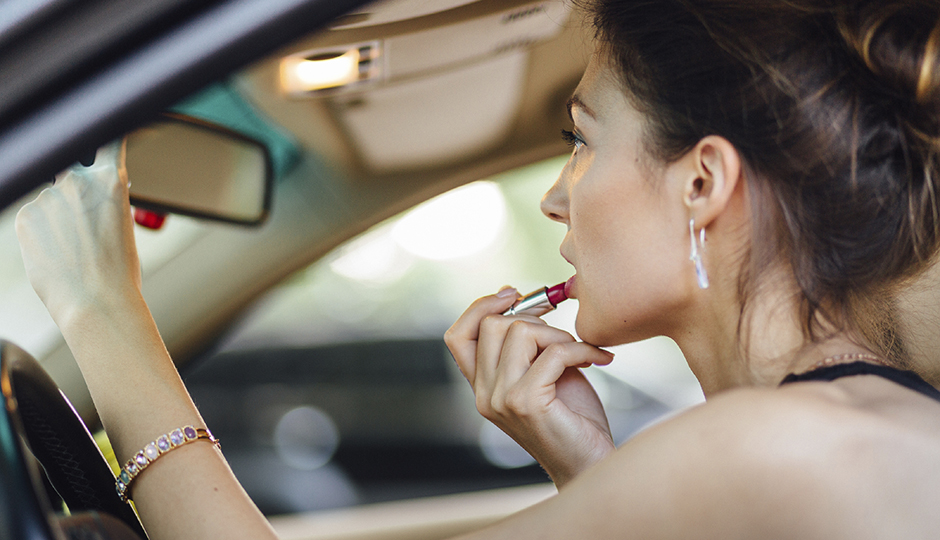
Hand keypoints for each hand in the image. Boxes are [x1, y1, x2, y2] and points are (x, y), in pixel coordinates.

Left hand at [15, 142, 141, 326]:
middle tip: (86, 229)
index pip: (108, 139)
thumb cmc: (117, 270)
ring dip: (60, 217)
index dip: (107, 131)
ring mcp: (48, 196)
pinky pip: (35, 216)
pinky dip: (43, 232)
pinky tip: (57, 253)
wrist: (95, 302)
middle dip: (77, 194)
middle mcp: (78, 181)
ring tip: (74, 250)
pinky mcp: (26, 215)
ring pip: (52, 198)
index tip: (103, 127)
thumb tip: (83, 196)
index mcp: (111, 180)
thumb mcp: (122, 224)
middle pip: (73, 174)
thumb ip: (102, 199)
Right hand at [445, 288, 615, 487]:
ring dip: (559, 335)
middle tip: (563, 335)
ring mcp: (501, 399)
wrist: (592, 464)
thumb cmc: (572, 419)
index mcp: (482, 387)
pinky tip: (599, 360)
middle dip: (534, 319)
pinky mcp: (526, 403)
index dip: (481, 307)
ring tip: (581, 352)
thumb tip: (517, 298)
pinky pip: (552, 353)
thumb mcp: (542, 373)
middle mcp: (484, 394)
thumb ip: (526, 345)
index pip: (456, 336)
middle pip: (491, 325)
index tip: (513, 295)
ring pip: (520, 332)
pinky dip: (581, 349)